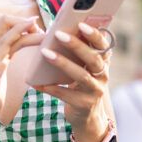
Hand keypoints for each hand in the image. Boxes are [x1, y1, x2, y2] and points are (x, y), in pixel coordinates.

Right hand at [0, 14, 43, 131]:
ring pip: (9, 33)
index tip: (32, 28)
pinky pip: (8, 47)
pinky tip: (38, 40)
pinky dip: (25, 39)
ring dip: (28, 29)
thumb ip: (2, 59)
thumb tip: (14, 51)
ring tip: (44, 33)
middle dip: (23, 21)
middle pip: (3, 21)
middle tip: (40, 29)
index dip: (16, 21)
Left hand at [33, 22, 111, 141]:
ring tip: (45, 53)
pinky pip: (66, 94)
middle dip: (76, 45)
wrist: (86, 117)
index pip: (103, 45)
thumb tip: (58, 29)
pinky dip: (52, 88)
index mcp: (103, 62)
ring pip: (81, 75)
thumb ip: (79, 52)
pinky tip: (38, 83)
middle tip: (58, 34)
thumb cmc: (80, 84)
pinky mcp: (84, 105)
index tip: (81, 23)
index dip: (94, 34)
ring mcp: (95, 91)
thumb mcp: (84, 68)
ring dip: (62, 63)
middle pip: (93, 58)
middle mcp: (103, 76)